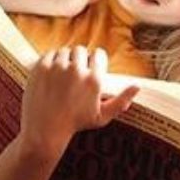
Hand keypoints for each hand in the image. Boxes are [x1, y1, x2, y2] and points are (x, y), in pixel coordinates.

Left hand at [19, 46, 139, 164]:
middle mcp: (76, 71)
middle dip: (80, 59)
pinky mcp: (41, 67)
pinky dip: (51, 60)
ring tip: (63, 74)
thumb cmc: (75, 124)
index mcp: (94, 80)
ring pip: (65, 51)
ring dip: (65, 59)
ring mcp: (57, 68)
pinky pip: (49, 53)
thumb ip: (121, 101)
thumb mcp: (102, 117)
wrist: (45, 129)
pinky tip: (52, 73)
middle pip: (81, 50)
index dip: (95, 60)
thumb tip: (138, 87)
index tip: (90, 68)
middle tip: (75, 73)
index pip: (98, 54)